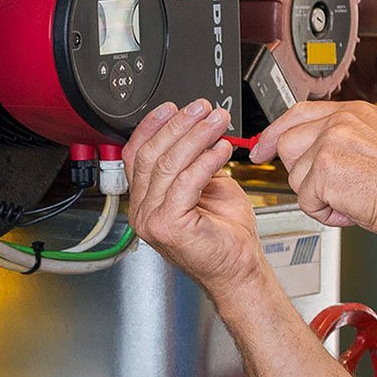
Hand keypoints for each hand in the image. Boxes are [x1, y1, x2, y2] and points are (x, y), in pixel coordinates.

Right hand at [124, 98, 265, 288]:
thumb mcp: (206, 186)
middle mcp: (143, 211)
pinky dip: (205, 161)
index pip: (137, 154)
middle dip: (180, 125)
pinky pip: (186, 182)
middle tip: (205, 109)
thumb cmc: (226, 234)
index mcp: (146, 200)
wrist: (240, 269)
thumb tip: (196, 131)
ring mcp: (152, 220)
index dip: (153, 126)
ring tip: (218, 122)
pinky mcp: (169, 226)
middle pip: (152, 155)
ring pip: (168, 164)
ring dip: (196, 137)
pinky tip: (221, 149)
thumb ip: (193, 163)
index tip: (173, 107)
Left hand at [250, 102, 376, 237]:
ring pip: (296, 176)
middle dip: (301, 173)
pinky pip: (306, 200)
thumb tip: (316, 155)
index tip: (261, 147)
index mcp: (353, 113)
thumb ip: (345, 141)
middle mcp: (339, 123)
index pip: (300, 114)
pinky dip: (325, 213)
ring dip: (318, 196)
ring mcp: (329, 144)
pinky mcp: (324, 170)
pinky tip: (351, 209)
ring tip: (350, 199)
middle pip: (288, 144)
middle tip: (329, 190)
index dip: (276, 132)